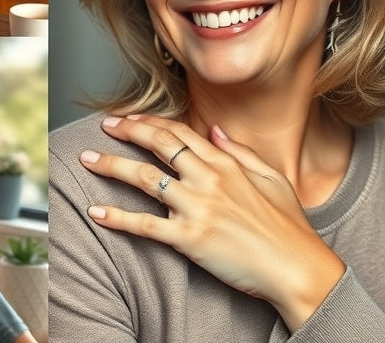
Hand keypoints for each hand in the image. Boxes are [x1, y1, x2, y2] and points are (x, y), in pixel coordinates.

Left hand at [79, 114, 345, 331]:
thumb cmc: (289, 227)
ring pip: (144, 179)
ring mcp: (197, 208)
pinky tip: (95, 212)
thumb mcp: (272, 178)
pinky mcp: (190, 239)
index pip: (181, 132)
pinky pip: (144, 225)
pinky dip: (117, 218)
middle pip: (158, 145)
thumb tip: (216, 130)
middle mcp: (209, 179)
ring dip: (112, 166)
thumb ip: (241, 152)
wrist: (296, 267)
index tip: (133, 118)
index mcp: (227, 163)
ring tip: (88, 160)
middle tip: (105, 125)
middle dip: (127, 131)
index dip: (152, 122)